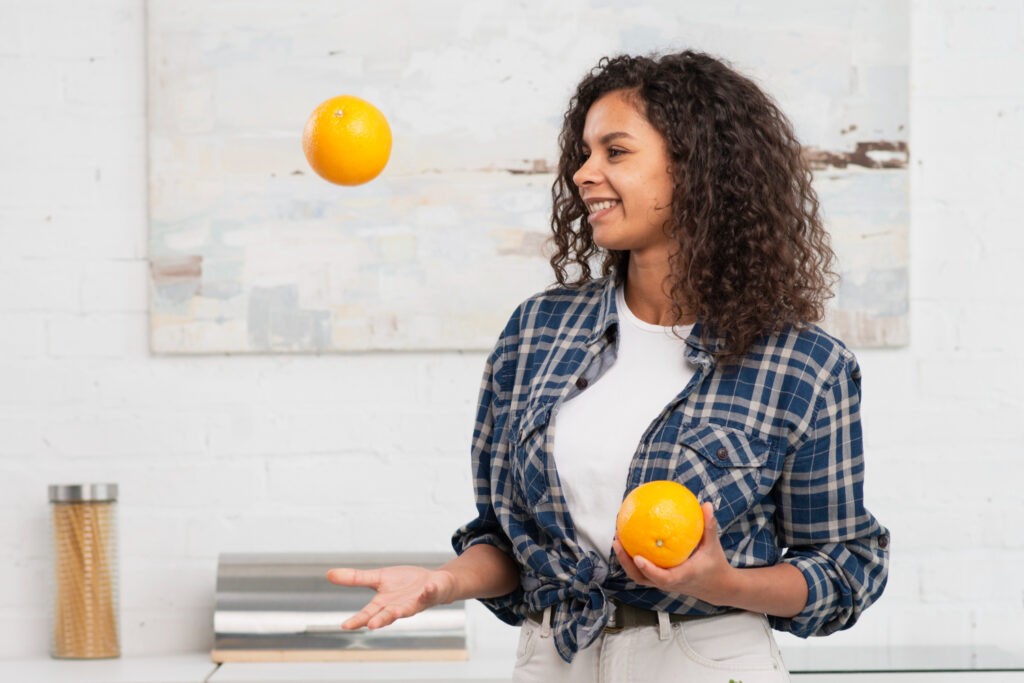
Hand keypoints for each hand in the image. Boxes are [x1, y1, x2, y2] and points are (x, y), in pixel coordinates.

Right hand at [326, 565, 457, 629]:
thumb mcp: (378, 578)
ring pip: (408, 609)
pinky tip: (428, 588)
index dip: (358, 620)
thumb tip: (329, 574)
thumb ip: (356, 578)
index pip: (368, 614)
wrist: (433, 582)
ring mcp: (416, 602)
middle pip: (388, 615)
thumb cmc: (405, 583)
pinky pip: (431, 594)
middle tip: (371, 625)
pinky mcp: (432, 594)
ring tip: (396, 612)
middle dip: (380, 620)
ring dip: (402, 611)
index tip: (345, 626)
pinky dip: (430, 592)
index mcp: (384, 604)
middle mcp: (398, 607)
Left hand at [612, 501, 736, 606]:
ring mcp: (662, 583)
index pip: (662, 578)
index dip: (648, 569)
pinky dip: (632, 559)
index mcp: (681, 576)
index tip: (637, 557)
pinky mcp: (660, 580)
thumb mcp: (713, 546)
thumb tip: (707, 505)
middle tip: (617, 542)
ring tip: (617, 541)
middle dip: (626, 562)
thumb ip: (709, 526)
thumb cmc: (714, 564)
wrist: (716, 586)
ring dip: (625, 561)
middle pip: (641, 577)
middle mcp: (669, 583)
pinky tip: (629, 541)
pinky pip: (642, 571)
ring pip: (638, 576)